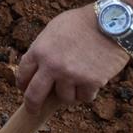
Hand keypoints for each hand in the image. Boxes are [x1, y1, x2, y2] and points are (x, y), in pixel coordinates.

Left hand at [16, 5, 130, 112]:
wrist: (110, 22)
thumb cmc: (82, 22)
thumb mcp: (53, 29)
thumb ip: (44, 48)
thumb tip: (39, 67)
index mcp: (39, 50)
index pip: (23, 73)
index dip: (22, 83)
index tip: (24, 88)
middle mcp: (52, 66)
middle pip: (34, 95)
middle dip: (32, 105)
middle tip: (33, 110)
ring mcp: (71, 76)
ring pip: (64, 98)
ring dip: (70, 93)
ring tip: (78, 80)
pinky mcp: (91, 83)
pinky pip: (85, 97)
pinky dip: (88, 92)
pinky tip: (92, 80)